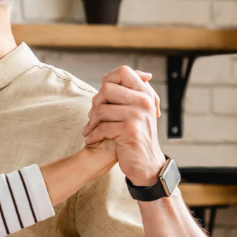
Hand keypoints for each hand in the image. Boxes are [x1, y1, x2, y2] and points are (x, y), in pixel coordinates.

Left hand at [82, 67, 166, 185]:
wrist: (146, 164)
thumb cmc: (136, 136)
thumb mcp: (139, 112)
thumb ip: (134, 94)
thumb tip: (129, 76)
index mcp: (145, 93)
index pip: (124, 71)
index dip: (108, 79)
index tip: (102, 96)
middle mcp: (144, 101)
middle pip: (107, 89)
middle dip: (95, 103)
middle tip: (93, 116)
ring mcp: (137, 115)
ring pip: (101, 109)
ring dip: (91, 122)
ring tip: (90, 129)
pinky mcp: (130, 130)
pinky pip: (102, 127)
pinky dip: (93, 135)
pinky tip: (91, 140)